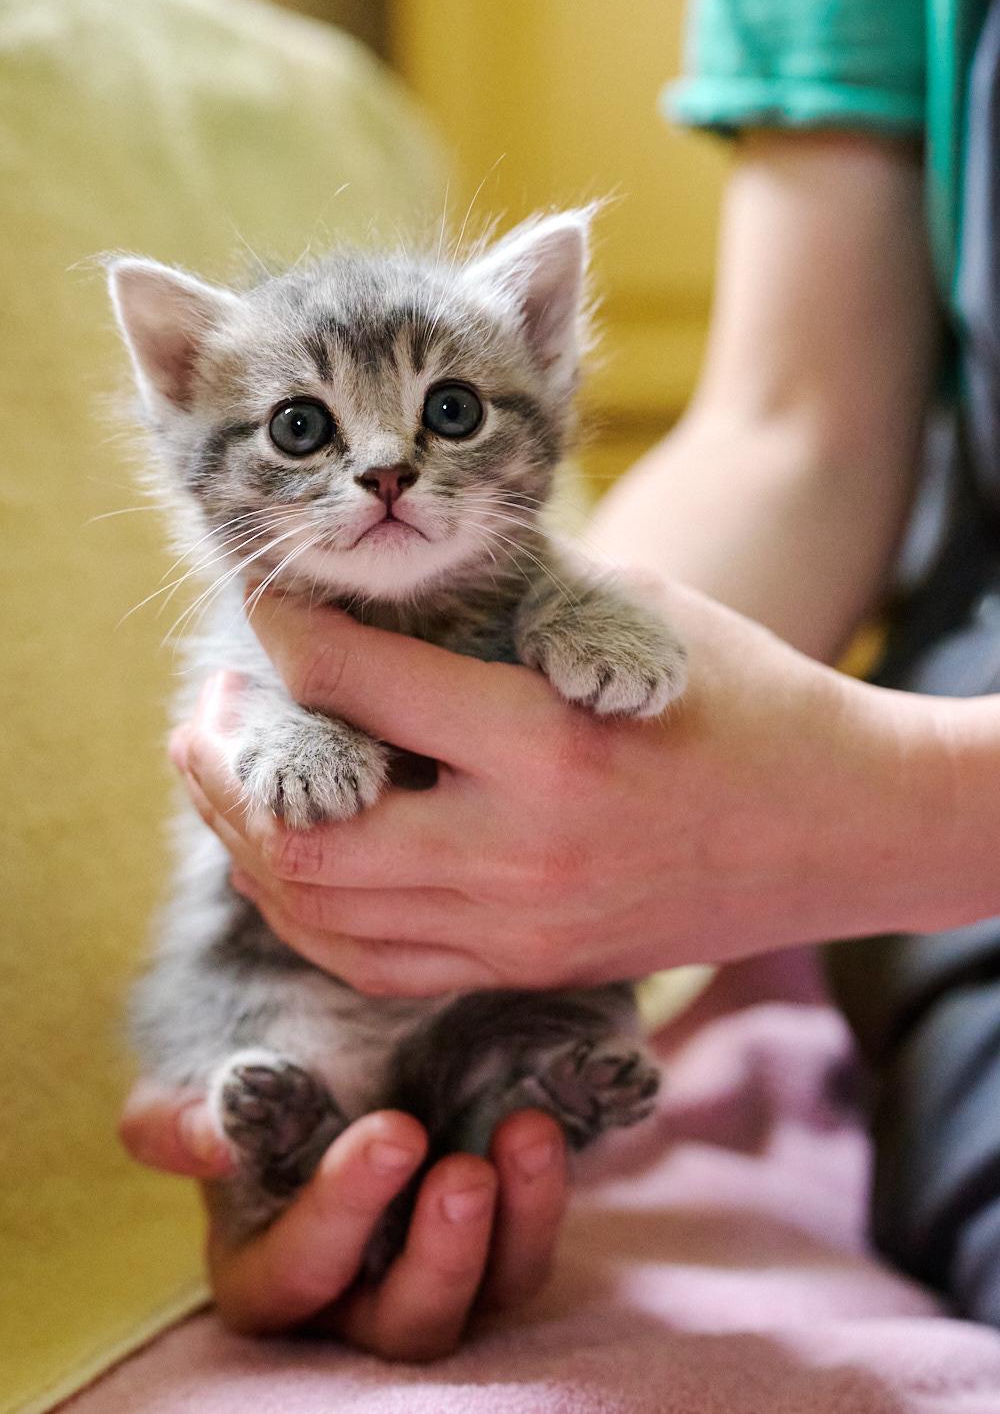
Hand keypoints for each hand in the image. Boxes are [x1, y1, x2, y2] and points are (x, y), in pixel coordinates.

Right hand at [120, 1084, 566, 1358]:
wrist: (329, 1046)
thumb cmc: (248, 1082)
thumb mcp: (189, 1092)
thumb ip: (168, 1120)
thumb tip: (207, 1141)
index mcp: (266, 1275)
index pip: (298, 1276)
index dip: (343, 1215)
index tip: (393, 1133)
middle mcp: (355, 1300)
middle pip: (404, 1324)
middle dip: (440, 1254)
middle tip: (464, 1173)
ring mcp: (434, 1279)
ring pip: (486, 1297)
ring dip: (514, 1226)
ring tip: (526, 1136)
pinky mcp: (495, 1250)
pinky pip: (529, 1251)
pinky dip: (543, 1197)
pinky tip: (543, 1127)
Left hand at [173, 580, 954, 995]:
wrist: (836, 828)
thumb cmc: (743, 700)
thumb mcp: (626, 620)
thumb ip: (499, 609)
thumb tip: (378, 595)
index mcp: (547, 741)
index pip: (356, 684)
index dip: (283, 632)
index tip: (262, 604)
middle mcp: (519, 852)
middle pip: (305, 831)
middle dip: (224, 763)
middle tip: (209, 709)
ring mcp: (518, 930)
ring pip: (319, 911)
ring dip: (246, 841)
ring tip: (224, 779)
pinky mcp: (525, 970)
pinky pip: (373, 963)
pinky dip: (306, 909)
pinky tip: (290, 858)